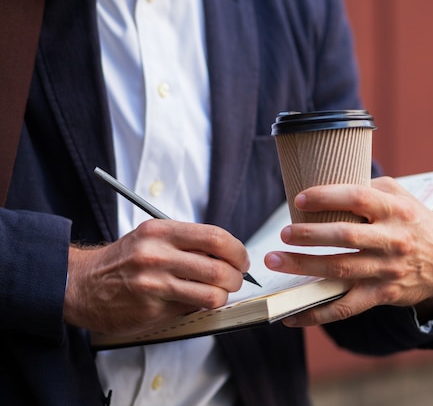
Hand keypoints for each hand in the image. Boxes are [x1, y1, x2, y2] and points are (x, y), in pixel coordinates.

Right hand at [63, 219, 249, 334]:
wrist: (81, 284)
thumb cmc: (124, 259)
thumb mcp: (153, 237)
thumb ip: (188, 241)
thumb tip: (229, 254)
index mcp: (161, 232)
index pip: (216, 238)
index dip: (238, 251)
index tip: (241, 259)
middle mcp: (157, 256)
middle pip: (220, 269)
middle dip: (237, 277)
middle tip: (235, 279)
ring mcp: (155, 285)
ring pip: (212, 294)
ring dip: (223, 296)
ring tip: (218, 293)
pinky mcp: (152, 310)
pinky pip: (193, 309)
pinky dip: (201, 306)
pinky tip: (194, 300)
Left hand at [265, 176, 432, 326]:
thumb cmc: (415, 223)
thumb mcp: (401, 197)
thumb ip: (370, 188)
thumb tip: (328, 185)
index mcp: (395, 210)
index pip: (357, 198)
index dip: (326, 197)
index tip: (299, 200)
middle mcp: (392, 239)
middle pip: (345, 236)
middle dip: (309, 235)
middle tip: (284, 234)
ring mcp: (387, 270)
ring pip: (340, 270)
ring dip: (304, 267)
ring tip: (275, 261)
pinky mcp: (382, 294)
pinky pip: (345, 308)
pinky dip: (316, 313)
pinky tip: (291, 314)